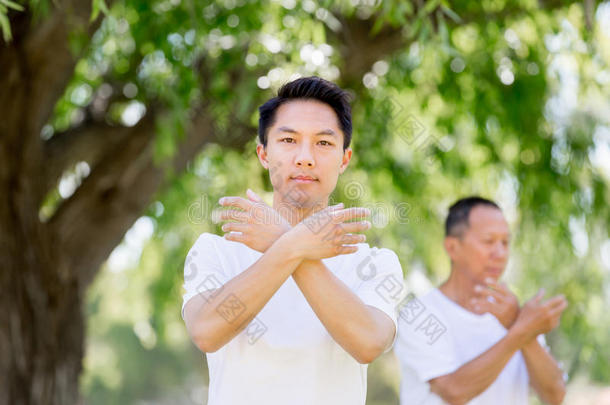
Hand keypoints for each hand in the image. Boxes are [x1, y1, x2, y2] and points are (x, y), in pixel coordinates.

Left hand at [218, 189, 344, 251]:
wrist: (285, 242)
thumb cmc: (279, 224)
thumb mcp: (269, 210)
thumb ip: (257, 200)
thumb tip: (247, 191)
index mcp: (257, 208)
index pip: (237, 201)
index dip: (227, 200)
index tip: (221, 201)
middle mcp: (251, 217)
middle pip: (231, 213)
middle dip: (223, 214)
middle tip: (218, 216)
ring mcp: (249, 229)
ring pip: (230, 226)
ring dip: (225, 226)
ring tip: (224, 228)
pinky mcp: (248, 240)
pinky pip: (233, 237)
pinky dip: (228, 236)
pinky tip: (227, 237)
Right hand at [283, 206, 370, 259]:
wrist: (296, 244)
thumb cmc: (305, 228)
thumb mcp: (317, 216)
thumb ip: (331, 211)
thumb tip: (342, 206)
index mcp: (333, 218)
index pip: (352, 213)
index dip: (362, 212)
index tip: (367, 212)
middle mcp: (337, 228)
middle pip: (356, 226)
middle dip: (364, 225)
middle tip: (368, 224)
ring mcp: (336, 241)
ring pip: (354, 239)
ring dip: (360, 238)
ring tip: (363, 238)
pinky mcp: (334, 251)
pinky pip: (348, 249)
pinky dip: (353, 248)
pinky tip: (356, 247)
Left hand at [471, 278, 519, 328]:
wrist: (517, 326)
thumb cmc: (514, 312)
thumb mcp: (512, 301)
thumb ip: (507, 292)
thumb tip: (503, 282)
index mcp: (512, 296)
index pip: (502, 288)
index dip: (494, 283)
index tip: (485, 280)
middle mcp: (509, 302)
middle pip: (494, 294)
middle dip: (484, 291)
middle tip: (475, 288)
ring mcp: (505, 309)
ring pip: (489, 303)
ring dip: (479, 302)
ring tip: (471, 301)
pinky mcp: (501, 316)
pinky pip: (489, 310)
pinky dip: (481, 308)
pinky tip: (476, 308)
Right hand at [511, 289, 566, 342]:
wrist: (524, 330)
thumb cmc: (524, 315)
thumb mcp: (529, 304)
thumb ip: (537, 296)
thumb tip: (543, 290)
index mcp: (544, 307)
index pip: (556, 300)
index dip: (561, 298)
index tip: (563, 296)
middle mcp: (549, 315)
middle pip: (562, 307)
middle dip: (564, 303)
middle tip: (564, 301)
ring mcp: (551, 322)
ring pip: (559, 314)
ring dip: (558, 310)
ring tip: (556, 308)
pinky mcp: (552, 327)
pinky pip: (557, 320)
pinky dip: (555, 317)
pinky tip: (551, 315)